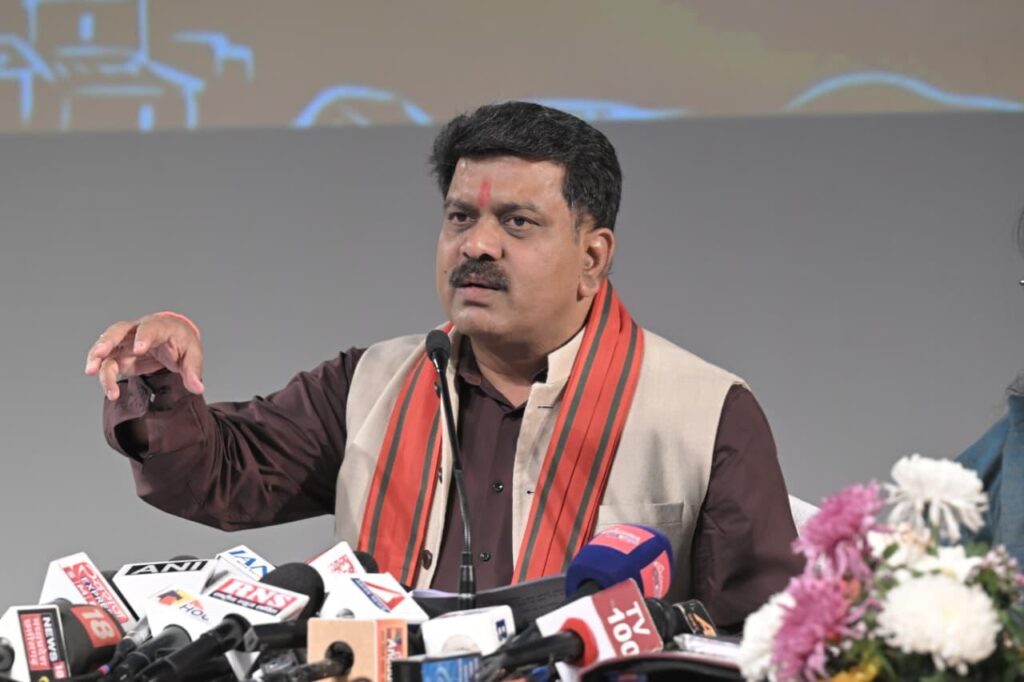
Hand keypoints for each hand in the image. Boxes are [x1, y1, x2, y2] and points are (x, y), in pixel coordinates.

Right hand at [84, 313, 204, 399]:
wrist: (172, 339)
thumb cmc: (181, 342)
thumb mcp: (192, 355)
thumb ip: (193, 371)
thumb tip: (198, 388)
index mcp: (159, 326)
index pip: (150, 327)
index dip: (143, 337)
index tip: (139, 349)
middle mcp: (137, 331)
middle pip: (118, 330)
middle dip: (107, 340)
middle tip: (100, 353)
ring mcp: (125, 342)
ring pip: (106, 346)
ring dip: (96, 357)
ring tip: (91, 371)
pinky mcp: (119, 356)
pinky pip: (106, 363)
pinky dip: (104, 375)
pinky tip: (109, 390)